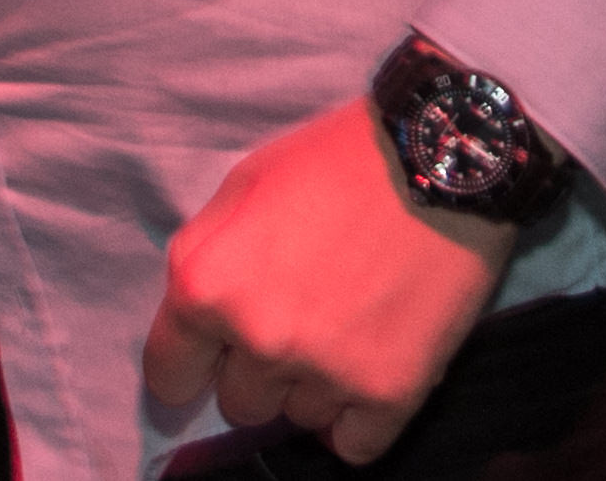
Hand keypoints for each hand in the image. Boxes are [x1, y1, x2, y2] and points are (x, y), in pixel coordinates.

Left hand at [143, 94, 516, 462]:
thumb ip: (204, 257)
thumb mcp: (241, 186)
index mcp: (206, 285)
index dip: (190, 365)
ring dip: (315, 384)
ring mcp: (325, 371)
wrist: (436, 159)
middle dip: (259, 368)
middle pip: (238, 403)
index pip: (168, 376)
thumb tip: (191, 323)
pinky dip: (358, 418)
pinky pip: (352, 446)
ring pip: (299, 417)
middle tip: (299, 318)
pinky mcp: (389, 393)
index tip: (212, 356)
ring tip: (347, 324)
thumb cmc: (333, 163)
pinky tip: (368, 368)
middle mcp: (259, 338)